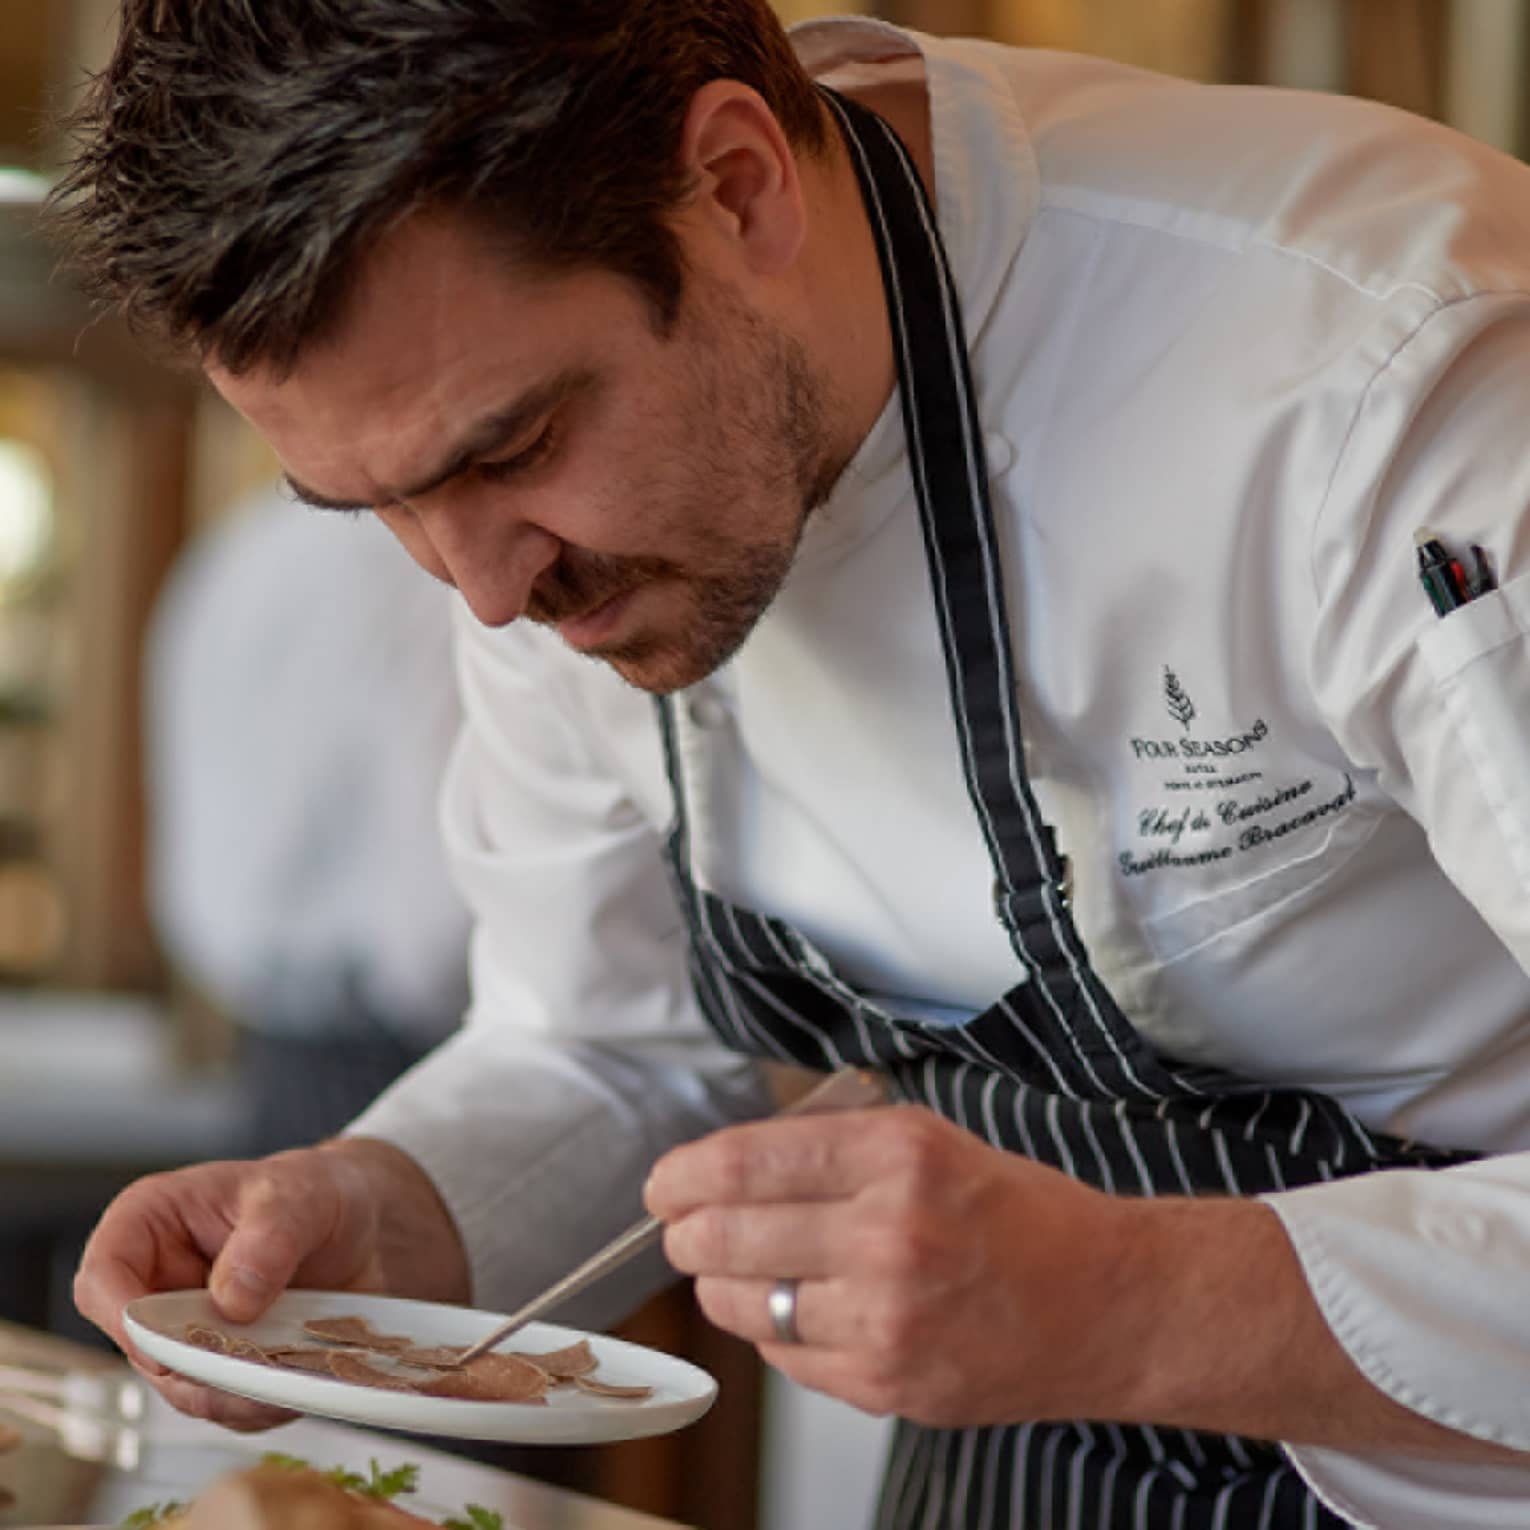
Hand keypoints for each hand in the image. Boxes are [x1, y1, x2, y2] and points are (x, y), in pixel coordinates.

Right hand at [74, 1138, 468, 1430]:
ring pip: (185, 1390)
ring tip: (288, 1375)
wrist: (357, 1224)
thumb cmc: (314, 1192)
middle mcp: (157, 1286)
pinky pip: (229, 1406)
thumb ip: (270, 1238)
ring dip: (235, 1394)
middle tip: (252, 1367)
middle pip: (143, 1352)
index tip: (174, 1341)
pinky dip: (263, 1404)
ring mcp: (186, 1334)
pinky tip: (301, 1381)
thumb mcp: (301, 1195)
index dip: (126, 1319)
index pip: (102, 1279)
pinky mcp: (221, 1367)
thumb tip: (232, 1299)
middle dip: (196, 1369)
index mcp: (150, 1225)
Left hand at [644, 1103, 1150, 1428]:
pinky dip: (776, 1333)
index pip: (748, 1162)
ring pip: (746, 1304)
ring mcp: (888, 1319)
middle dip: (688, 1233)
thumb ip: (832, 1148)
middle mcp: (890, 1234)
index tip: (665, 1184)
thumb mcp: (931, 1142)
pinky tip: (804, 1310)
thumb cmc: (1020, 1216)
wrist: (1110, 1304)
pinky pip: (787, 1358)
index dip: (686, 1174)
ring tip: (739, 1268)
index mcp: (899, 1156)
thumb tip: (727, 1170)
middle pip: (729, 1235)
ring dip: (724, 1285)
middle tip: (684, 1229)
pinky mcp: (889, 1385)